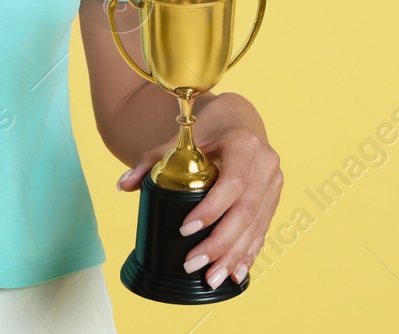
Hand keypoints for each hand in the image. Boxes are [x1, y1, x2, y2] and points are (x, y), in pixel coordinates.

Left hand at [116, 93, 280, 290]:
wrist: (240, 119)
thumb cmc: (208, 127)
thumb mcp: (180, 137)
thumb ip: (151, 160)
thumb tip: (123, 185)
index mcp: (244, 143)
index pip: (233, 182)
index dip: (212, 209)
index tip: (185, 229)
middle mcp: (265, 163)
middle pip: (245, 210)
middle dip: (220, 243)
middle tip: (194, 264)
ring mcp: (273, 183)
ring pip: (256, 225)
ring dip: (234, 255)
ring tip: (212, 278)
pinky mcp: (274, 198)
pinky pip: (263, 229)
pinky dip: (249, 252)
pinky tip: (235, 272)